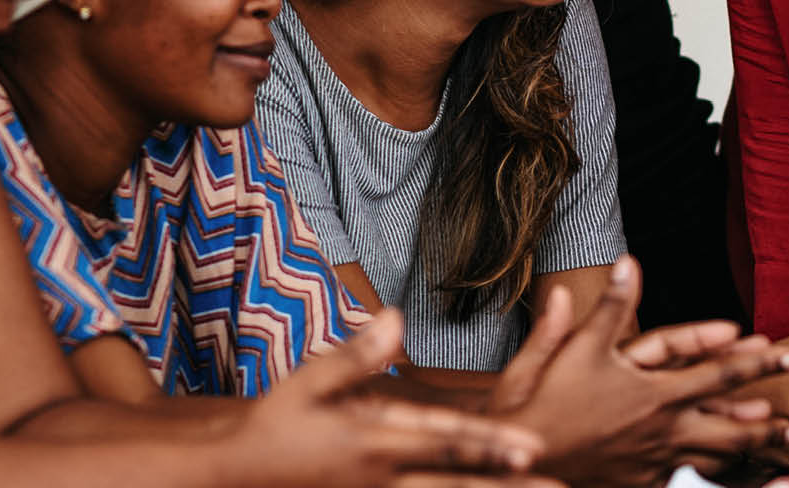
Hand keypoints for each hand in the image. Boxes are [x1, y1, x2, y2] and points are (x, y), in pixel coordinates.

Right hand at [243, 308, 562, 487]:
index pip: (443, 442)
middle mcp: (380, 476)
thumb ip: (353, 355)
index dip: (489, 444)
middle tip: (554, 483)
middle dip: (504, 483)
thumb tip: (392, 318)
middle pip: (453, 481)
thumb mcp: (305, 383)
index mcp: (371, 440)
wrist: (234, 475)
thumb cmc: (273, 425)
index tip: (531, 447)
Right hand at [489, 255, 788, 486]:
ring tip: (779, 443)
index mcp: (656, 394)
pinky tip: (725, 470)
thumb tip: (629, 262)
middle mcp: (665, 431)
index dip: (757, 362)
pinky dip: (713, 473)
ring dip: (750, 449)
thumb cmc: (544, 404)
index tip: (785, 352)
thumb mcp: (575, 349)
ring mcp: (657, 463)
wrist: (524, 464)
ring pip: (716, 458)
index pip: (721, 375)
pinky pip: (689, 478)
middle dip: (770, 419)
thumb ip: (609, 308)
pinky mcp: (644, 484)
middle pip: (733, 426)